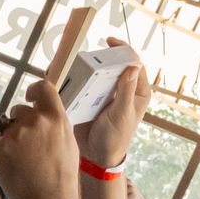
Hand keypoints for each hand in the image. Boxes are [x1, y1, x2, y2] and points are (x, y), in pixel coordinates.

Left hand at [0, 76, 80, 198]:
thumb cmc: (61, 176)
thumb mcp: (67, 143)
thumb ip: (54, 124)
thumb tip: (43, 112)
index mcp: (56, 118)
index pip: (43, 88)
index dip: (33, 90)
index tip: (29, 97)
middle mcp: (36, 121)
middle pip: (19, 110)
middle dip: (19, 123)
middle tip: (27, 146)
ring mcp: (16, 133)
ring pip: (6, 128)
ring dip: (10, 138)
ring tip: (23, 160)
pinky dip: (1, 153)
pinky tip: (13, 167)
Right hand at [76, 38, 151, 167]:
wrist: (96, 156)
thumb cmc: (116, 138)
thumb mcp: (122, 115)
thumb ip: (126, 92)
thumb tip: (132, 67)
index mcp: (137, 90)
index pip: (133, 63)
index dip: (124, 49)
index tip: (110, 42)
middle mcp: (120, 89)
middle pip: (112, 64)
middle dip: (100, 56)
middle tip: (87, 54)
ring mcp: (103, 93)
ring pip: (95, 73)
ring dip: (83, 66)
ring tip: (71, 63)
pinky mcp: (88, 99)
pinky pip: (80, 84)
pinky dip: (72, 78)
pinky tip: (63, 75)